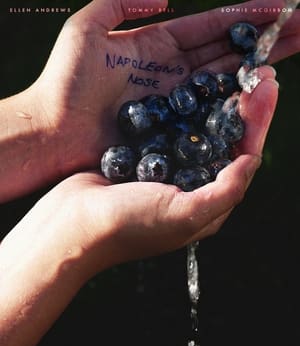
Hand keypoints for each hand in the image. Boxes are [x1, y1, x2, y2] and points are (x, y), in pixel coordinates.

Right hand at [9, 67, 274, 277]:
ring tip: (234, 77)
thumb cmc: (128, 225)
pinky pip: (174, 130)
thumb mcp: (184, 215)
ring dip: (219, 106)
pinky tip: (196, 90)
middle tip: (259, 76)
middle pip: (227, 145)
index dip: (258, 126)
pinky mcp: (146, 159)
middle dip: (245, 112)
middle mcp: (193, 190)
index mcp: (208, 208)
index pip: (244, 162)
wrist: (73, 222)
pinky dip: (189, 110)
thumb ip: (224, 191)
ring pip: (203, 134)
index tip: (267, 92)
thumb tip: (252, 160)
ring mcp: (169, 173)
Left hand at [30, 0, 299, 174]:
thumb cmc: (64, 81)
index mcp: (157, 44)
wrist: (54, 130)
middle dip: (264, 38)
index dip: (244, 15)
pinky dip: (234, 102)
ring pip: (225, 79)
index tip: (280, 5)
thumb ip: (121, 1)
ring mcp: (174, 102)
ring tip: (293, 51)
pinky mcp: (171, 128)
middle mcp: (172, 72)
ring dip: (259, 67)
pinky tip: (260, 93)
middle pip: (226, 50)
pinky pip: (208, 112)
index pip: (210, 26)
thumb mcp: (88, 27)